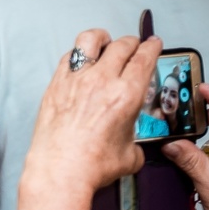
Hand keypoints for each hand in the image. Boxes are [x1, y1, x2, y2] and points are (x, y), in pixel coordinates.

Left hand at [24, 30, 161, 192]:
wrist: (59, 172)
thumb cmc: (91, 166)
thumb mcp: (130, 156)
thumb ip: (135, 144)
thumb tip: (133, 146)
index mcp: (127, 94)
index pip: (144, 57)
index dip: (152, 47)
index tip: (153, 44)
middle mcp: (102, 81)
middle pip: (121, 45)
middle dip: (132, 43)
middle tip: (133, 47)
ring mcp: (76, 81)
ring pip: (90, 40)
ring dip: (101, 38)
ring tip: (104, 42)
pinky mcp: (55, 87)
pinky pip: (67, 58)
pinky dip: (76, 55)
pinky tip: (79, 62)